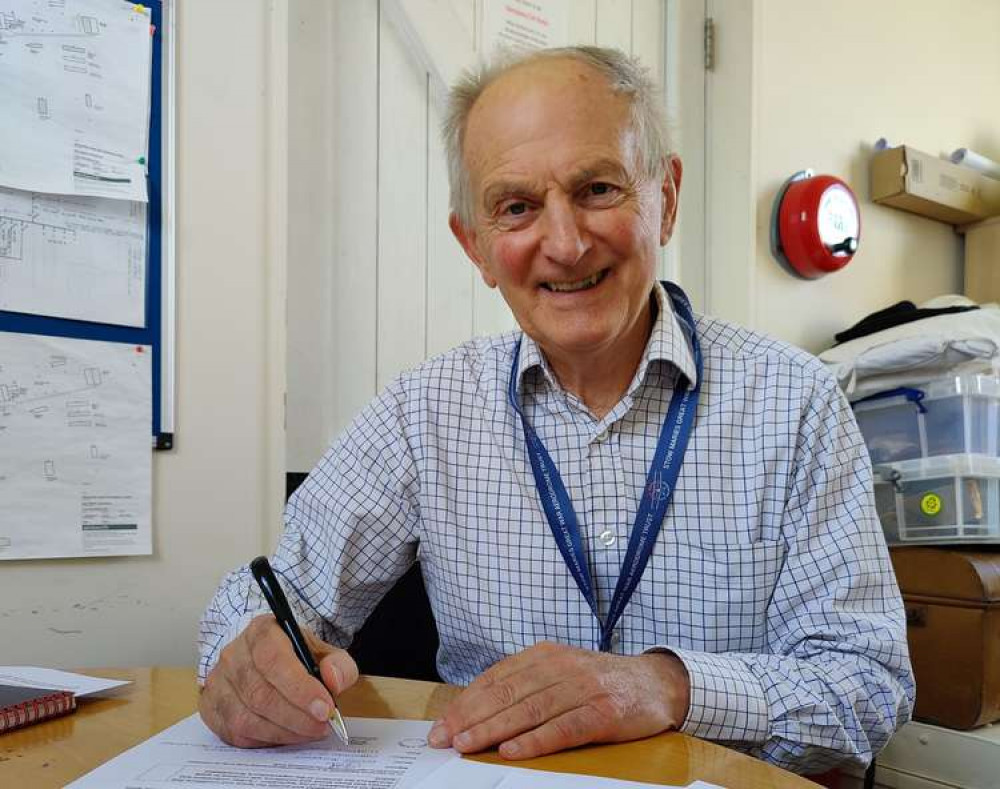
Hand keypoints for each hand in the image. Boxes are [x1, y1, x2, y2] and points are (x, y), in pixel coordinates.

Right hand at [199, 614, 358, 746]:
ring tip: (307, 732)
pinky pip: (234, 733)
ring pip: (245, 717)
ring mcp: (218, 681)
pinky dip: (264, 740)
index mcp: (261, 631)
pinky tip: (285, 734)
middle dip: (296, 716)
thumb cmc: (294, 656)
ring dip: (282, 731)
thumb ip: (338, 663)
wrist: (263, 658)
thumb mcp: (322, 652)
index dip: (300, 688)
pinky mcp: (210, 707)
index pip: (273, 659)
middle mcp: (233, 654)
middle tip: (321, 726)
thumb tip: (334, 679)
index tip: (324, 708)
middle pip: (259, 693)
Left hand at [427, 641, 689, 758]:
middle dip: (471, 718)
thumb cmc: (599, 681)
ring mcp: (583, 688)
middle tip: (444, 739)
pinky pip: (564, 727)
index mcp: (544, 654)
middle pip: (507, 693)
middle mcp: (561, 666)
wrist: (657, 682)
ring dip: (494, 729)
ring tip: (467, 745)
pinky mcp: (604, 712)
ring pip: (530, 710)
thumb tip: (476, 710)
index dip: (466, 703)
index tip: (442, 725)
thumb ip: (525, 685)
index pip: (496, 679)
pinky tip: (513, 750)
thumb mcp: (560, 672)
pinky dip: (536, 740)